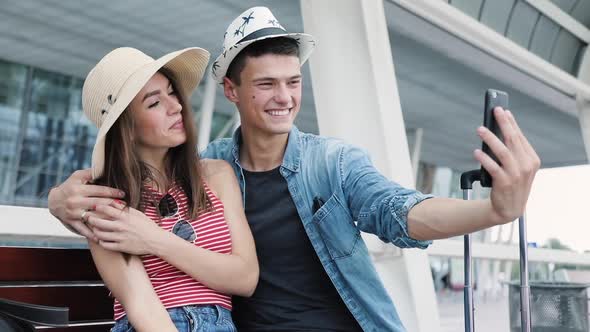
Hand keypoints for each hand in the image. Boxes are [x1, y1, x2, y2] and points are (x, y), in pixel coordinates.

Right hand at [48, 169, 124, 239]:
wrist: (53, 201)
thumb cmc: (70, 186)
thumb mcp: (77, 176)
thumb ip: (90, 172)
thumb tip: (104, 167)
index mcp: (78, 189)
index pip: (99, 190)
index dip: (112, 192)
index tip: (123, 193)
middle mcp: (75, 201)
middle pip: (99, 203)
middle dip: (113, 204)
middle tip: (125, 205)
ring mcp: (73, 212)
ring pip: (93, 216)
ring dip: (106, 219)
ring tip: (118, 220)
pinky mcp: (71, 222)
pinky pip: (83, 229)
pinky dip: (92, 234)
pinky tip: (102, 238)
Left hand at [86, 201, 163, 254]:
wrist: (156, 241)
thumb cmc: (148, 226)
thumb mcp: (138, 214)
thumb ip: (124, 208)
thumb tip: (113, 202)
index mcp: (125, 217)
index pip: (106, 209)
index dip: (97, 206)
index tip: (93, 206)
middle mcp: (120, 227)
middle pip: (98, 222)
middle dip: (90, 219)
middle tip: (87, 217)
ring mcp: (119, 238)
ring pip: (99, 234)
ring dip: (94, 230)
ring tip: (94, 228)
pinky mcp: (120, 247)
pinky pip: (105, 244)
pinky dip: (100, 241)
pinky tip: (101, 238)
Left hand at [475, 107, 540, 223]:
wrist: (508, 209)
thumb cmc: (510, 183)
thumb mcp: (516, 167)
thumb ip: (511, 151)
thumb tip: (498, 130)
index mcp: (531, 159)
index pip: (519, 137)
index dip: (511, 123)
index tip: (503, 110)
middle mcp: (526, 165)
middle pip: (513, 140)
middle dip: (503, 123)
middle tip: (494, 111)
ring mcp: (516, 174)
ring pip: (503, 151)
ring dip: (490, 138)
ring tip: (480, 129)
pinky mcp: (505, 183)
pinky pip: (493, 167)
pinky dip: (484, 158)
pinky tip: (476, 152)